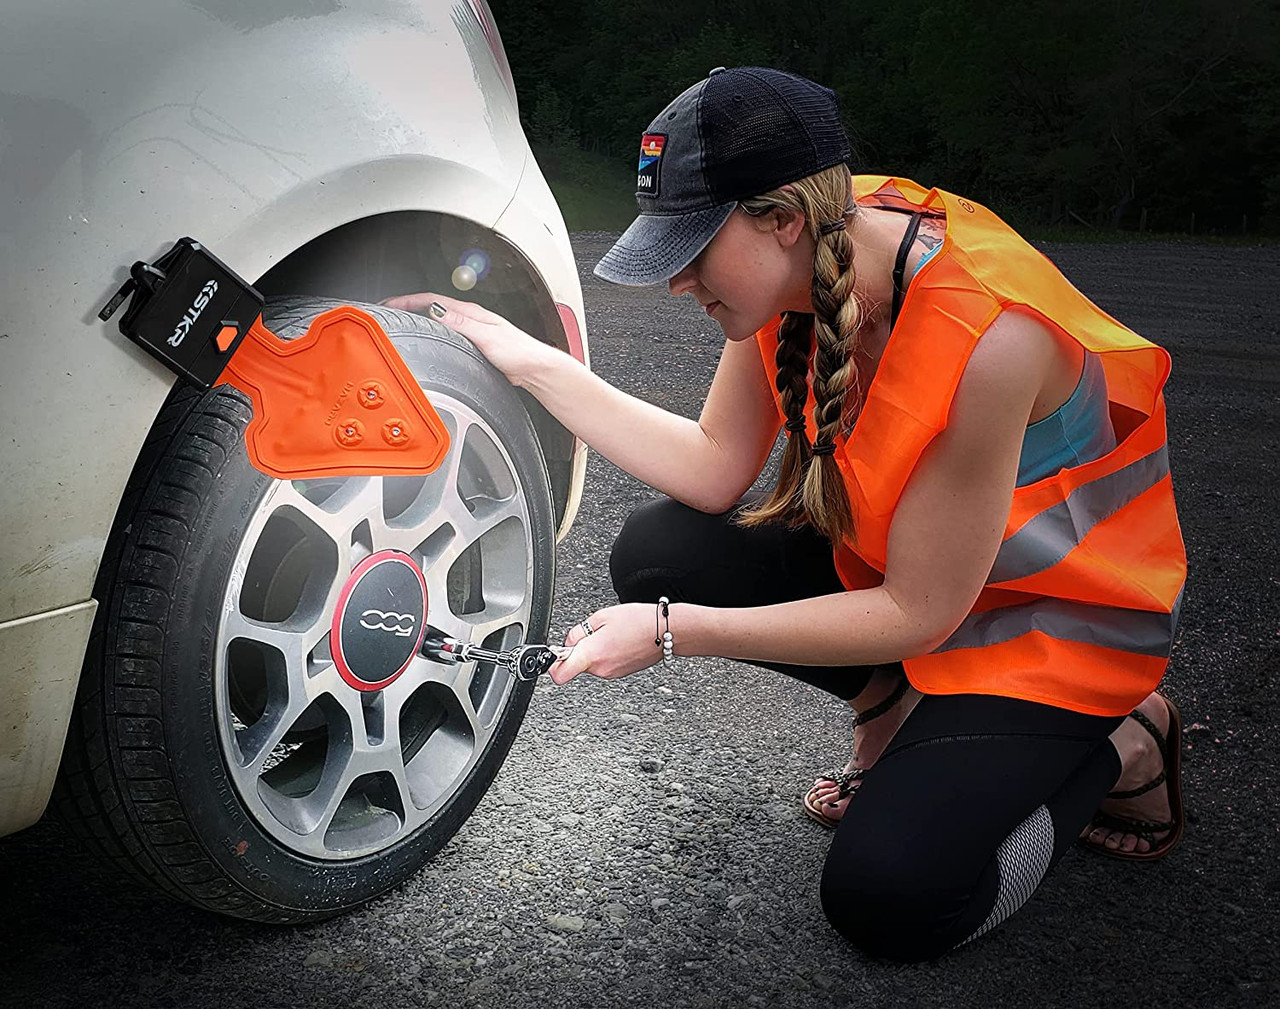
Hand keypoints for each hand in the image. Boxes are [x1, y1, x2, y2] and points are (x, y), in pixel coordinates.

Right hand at [378, 292, 554, 387]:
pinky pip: (445, 333)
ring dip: (418, 318)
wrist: (535, 369)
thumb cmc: (518, 353)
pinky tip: (427, 339)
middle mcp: (470, 318)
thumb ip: (461, 324)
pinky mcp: (473, 344)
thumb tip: (436, 312)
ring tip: (401, 322)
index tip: (389, 304)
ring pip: (437, 320)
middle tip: (388, 312)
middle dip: (407, 307)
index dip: (407, 301)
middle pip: (431, 307)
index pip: (431, 300)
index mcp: (470, 312)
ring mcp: (471, 330)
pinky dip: (431, 332)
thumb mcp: (487, 336)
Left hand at [546, 603, 665, 684]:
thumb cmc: (638, 621)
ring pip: (590, 664)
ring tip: (610, 635)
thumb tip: (569, 642)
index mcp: (592, 654)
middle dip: (578, 649)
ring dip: (593, 651)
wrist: (664, 631)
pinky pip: (604, 664)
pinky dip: (605, 654)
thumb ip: (579, 631)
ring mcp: (611, 673)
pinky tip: (618, 641)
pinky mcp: (620, 673)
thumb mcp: (601, 616)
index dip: (551, 666)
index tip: (551, 656)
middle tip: (592, 633)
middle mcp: (600, 669)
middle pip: (576, 664)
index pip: (560, 674)